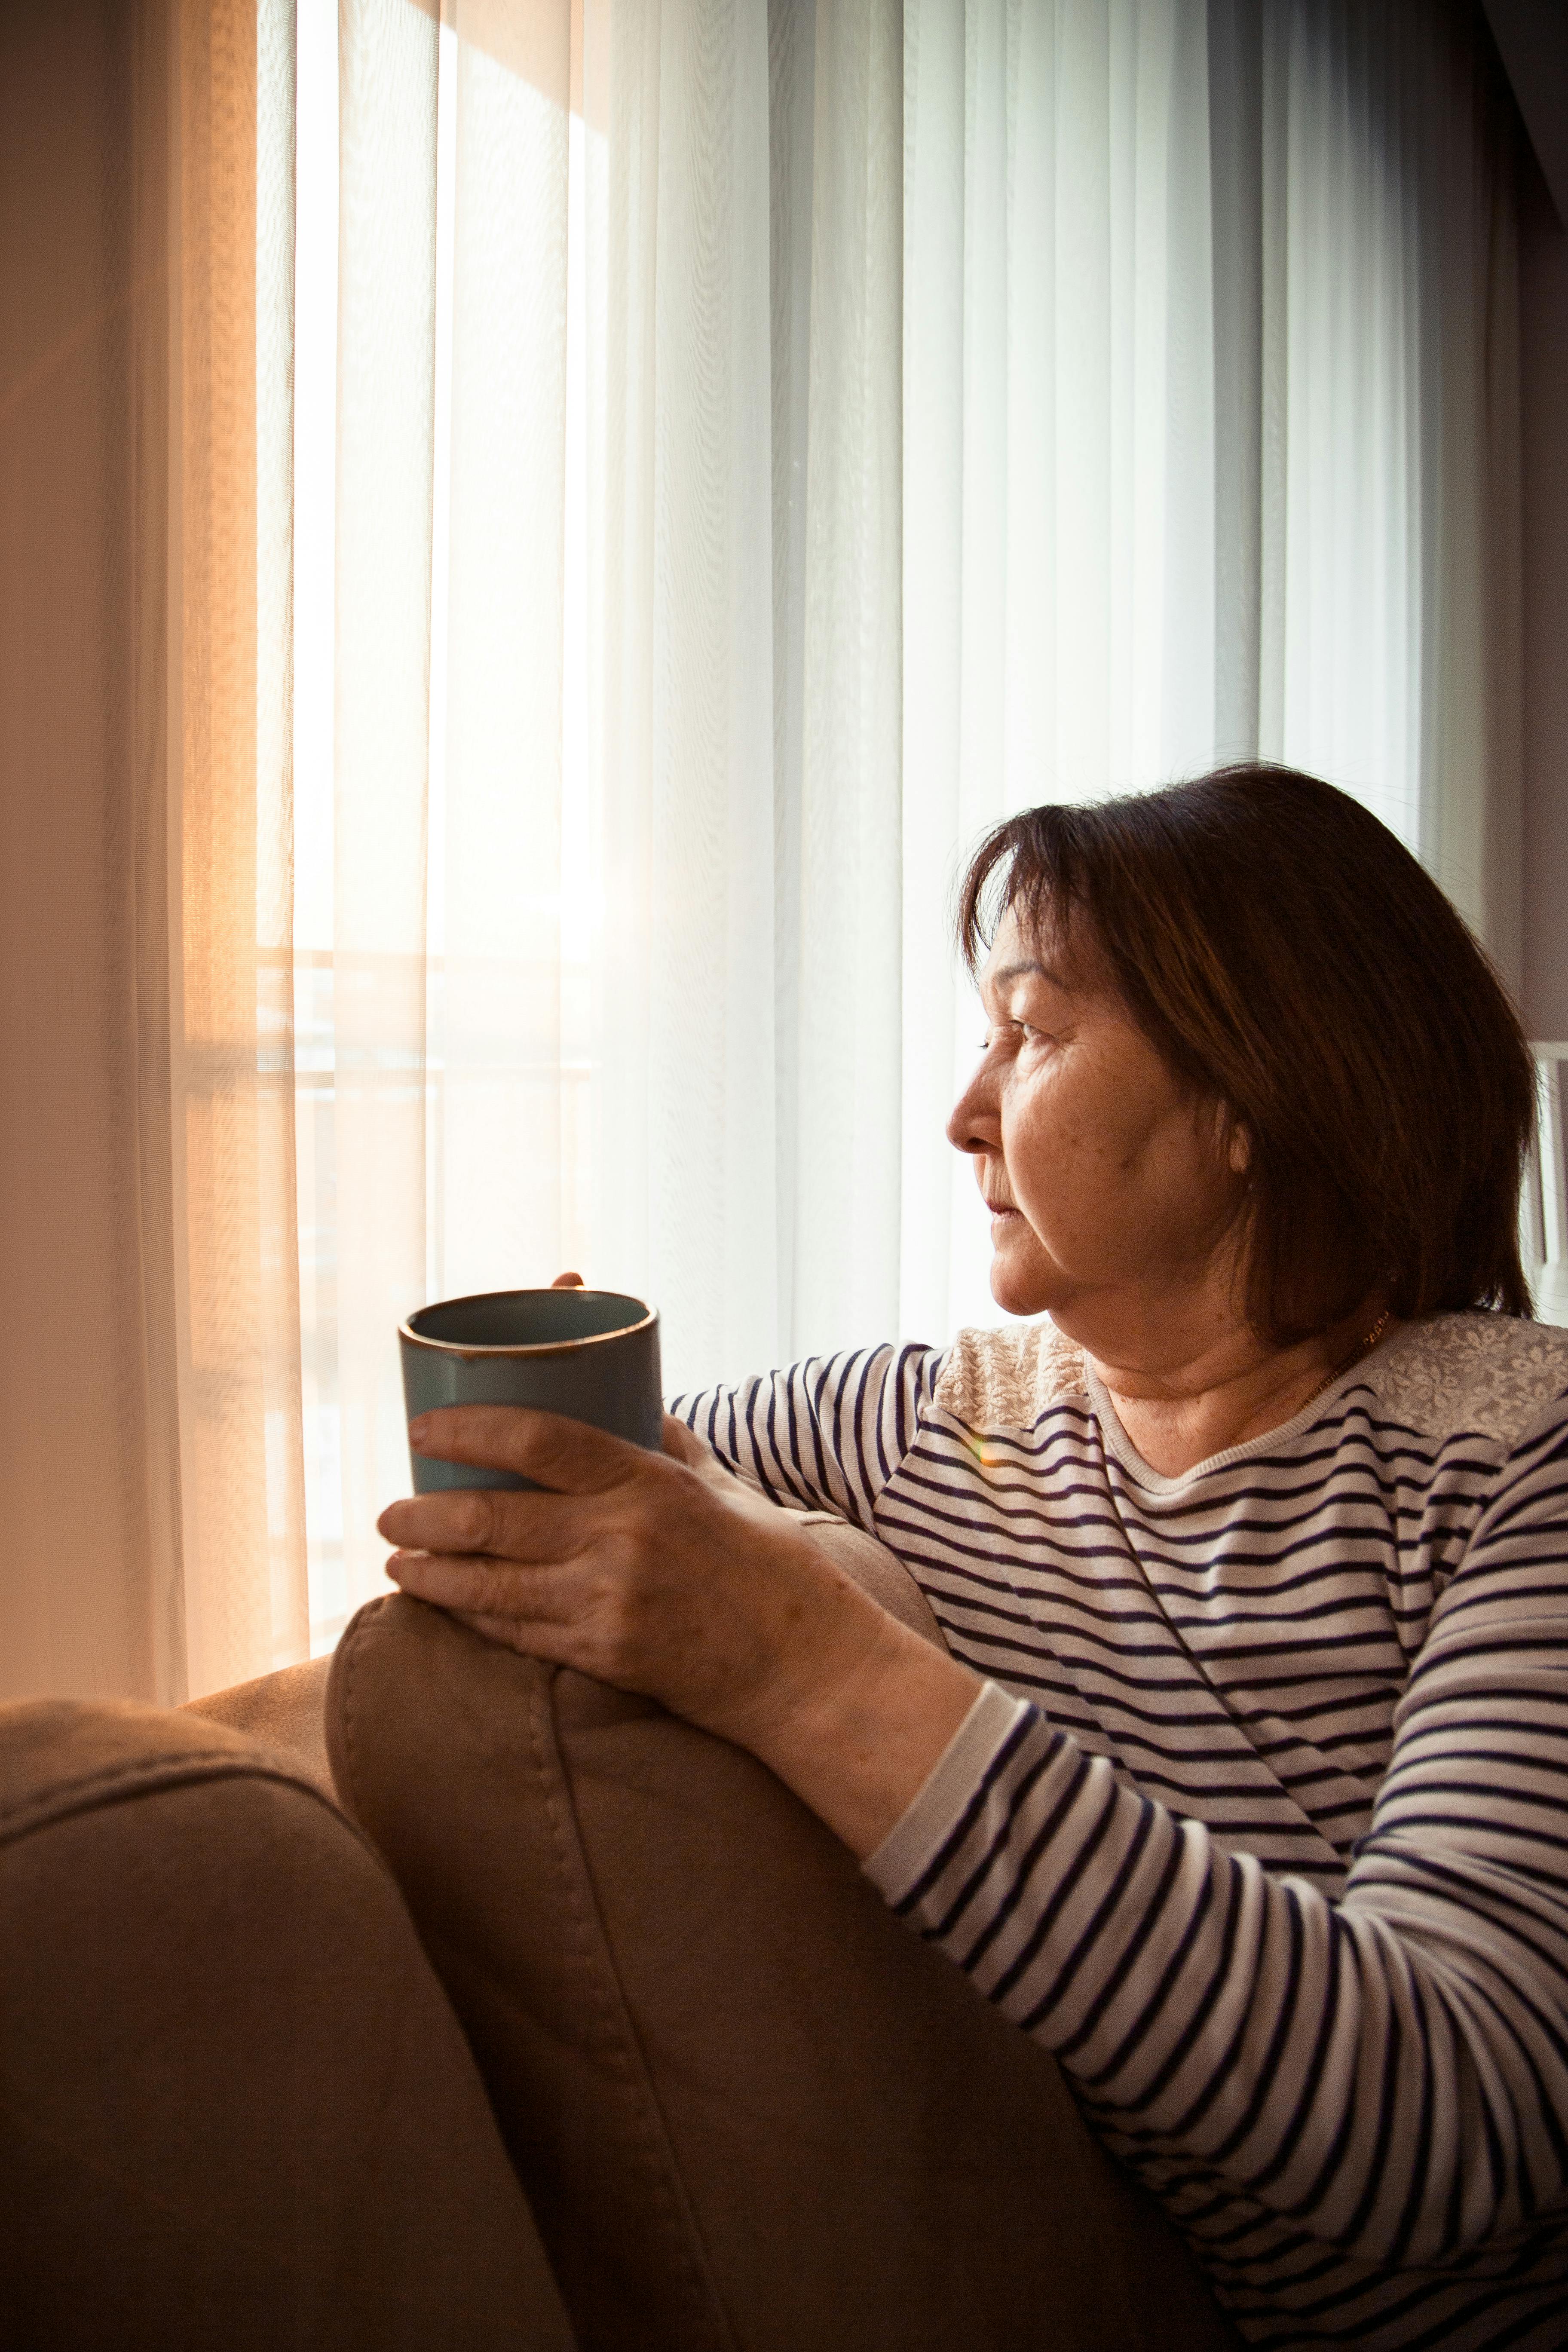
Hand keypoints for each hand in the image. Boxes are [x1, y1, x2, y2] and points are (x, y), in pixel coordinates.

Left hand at [377, 1405, 981, 1856]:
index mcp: (649, 1483)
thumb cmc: (768, 1568)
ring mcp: (609, 1604)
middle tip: (390, 1507)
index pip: (539, 1439)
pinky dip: (471, 1618)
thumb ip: (668, 1446)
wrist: (805, 1665)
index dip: (470, 1431)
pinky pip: (516, 1635)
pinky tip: (442, 1603)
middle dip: (425, 1512)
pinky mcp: (605, 1658)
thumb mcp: (721, 1488)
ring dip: (430, 1570)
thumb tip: (628, 1401)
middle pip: (494, 1517)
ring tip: (396, 1557)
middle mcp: (623, 1540)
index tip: (423, 1431)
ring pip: (489, 1585)